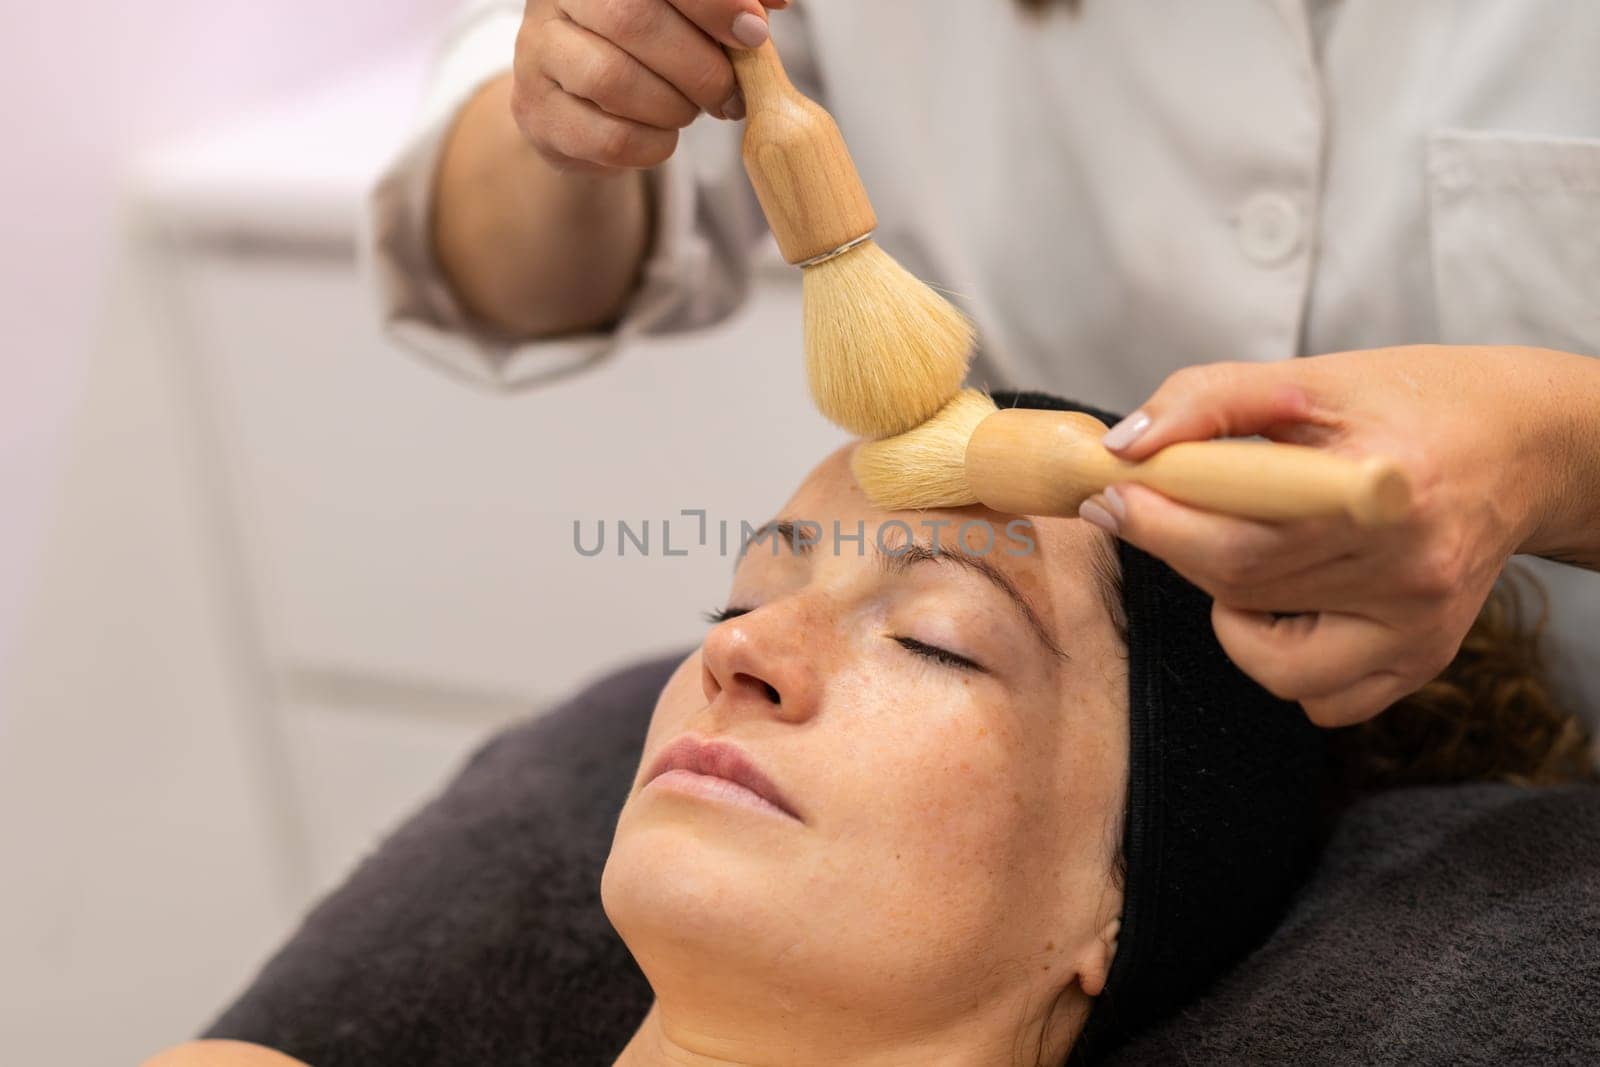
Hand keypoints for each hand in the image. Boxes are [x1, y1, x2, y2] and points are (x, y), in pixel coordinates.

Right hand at [514, 0, 786, 173]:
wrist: (585, 102)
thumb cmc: (649, 44)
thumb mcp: (692, 11)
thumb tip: (778, 0)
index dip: (712, 1)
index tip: (754, 31)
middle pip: (632, 20)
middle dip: (700, 64)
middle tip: (731, 92)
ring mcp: (535, 54)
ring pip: (615, 80)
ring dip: (675, 106)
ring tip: (693, 109)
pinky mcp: (536, 113)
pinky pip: (608, 137)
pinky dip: (653, 145)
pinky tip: (664, 135)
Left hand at [1084, 345, 1594, 726]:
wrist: (1521, 444)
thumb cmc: (1408, 402)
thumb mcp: (1310, 378)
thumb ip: (1209, 400)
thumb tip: (1124, 449)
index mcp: (1383, 493)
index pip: (1239, 541)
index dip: (1157, 524)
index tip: (1110, 495)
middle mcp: (1411, 573)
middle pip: (1244, 591)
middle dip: (1174, 548)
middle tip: (1148, 507)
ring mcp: (1419, 629)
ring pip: (1270, 662)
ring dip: (1229, 610)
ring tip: (1251, 550)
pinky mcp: (1423, 660)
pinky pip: (1318, 699)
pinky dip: (1281, 659)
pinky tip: (1293, 598)